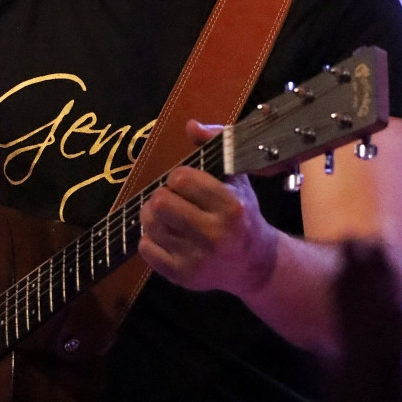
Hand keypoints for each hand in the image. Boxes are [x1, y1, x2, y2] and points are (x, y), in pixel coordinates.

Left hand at [138, 120, 278, 296]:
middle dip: (163, 196)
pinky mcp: (182, 277)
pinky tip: (168, 236)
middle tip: (173, 200)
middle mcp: (215, 234)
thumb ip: (216, 145)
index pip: (181, 179)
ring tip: (169, 216)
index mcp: (231, 206)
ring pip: (150, 225)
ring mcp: (197, 259)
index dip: (178, 178)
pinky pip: (146, 249)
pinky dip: (151, 239)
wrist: (255, 265)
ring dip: (154, 216)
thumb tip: (191, 124)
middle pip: (160, 202)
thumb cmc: (243, 214)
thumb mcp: (237, 177)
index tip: (186, 184)